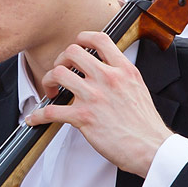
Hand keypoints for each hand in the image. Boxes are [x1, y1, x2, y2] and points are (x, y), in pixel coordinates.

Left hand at [25, 32, 173, 177]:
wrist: (151, 148)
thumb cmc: (145, 125)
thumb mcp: (138, 88)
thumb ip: (121, 76)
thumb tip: (107, 71)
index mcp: (123, 70)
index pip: (99, 39)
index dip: (82, 38)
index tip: (76, 45)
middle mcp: (108, 78)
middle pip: (72, 52)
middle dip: (60, 60)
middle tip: (60, 72)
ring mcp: (95, 96)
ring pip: (58, 74)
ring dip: (48, 81)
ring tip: (50, 90)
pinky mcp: (84, 117)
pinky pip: (51, 111)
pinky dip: (38, 116)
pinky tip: (36, 119)